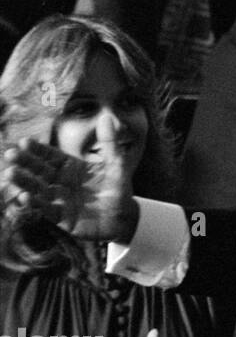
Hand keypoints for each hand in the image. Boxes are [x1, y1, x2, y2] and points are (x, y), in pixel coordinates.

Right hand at [1, 112, 138, 242]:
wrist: (122, 219)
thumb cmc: (117, 190)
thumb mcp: (116, 166)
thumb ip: (109, 143)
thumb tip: (106, 117)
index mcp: (70, 166)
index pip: (50, 156)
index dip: (37, 149)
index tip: (24, 142)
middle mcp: (60, 181)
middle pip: (39, 170)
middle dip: (25, 163)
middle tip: (10, 155)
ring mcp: (58, 199)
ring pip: (37, 188)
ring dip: (24, 181)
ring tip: (10, 174)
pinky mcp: (59, 216)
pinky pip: (44, 209)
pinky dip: (34, 204)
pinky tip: (25, 197)